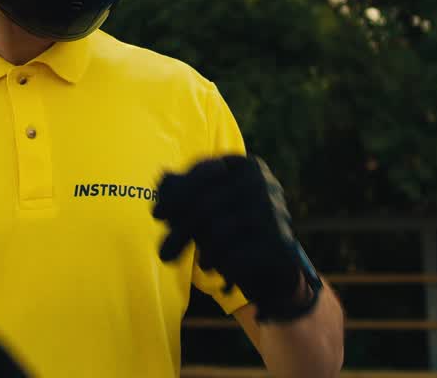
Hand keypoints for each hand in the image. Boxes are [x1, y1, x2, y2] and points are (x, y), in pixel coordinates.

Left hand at [153, 155, 320, 322]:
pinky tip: (217, 270)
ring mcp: (274, 210)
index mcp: (246, 165)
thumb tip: (163, 178)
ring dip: (203, 252)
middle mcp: (262, 182)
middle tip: (163, 255)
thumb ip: (183, 191)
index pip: (203, 173)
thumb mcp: (206, 207)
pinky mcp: (280, 241)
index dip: (175, 194)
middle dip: (179, 231)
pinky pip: (238, 253)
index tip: (156, 215)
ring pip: (220, 230)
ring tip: (201, 265)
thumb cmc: (235, 228)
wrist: (277, 263)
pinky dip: (223, 264)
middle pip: (206, 204)